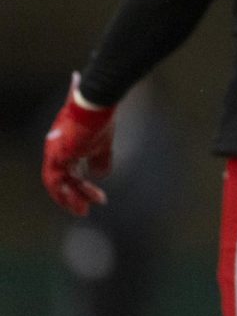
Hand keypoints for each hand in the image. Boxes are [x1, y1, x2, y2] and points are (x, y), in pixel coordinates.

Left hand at [42, 73, 115, 216]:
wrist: (96, 104)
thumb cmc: (99, 118)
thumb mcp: (102, 143)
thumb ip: (100, 160)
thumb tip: (101, 175)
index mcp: (64, 148)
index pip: (66, 172)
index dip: (76, 185)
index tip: (91, 194)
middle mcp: (55, 151)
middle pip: (60, 180)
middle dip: (73, 197)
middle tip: (85, 210)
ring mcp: (54, 153)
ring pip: (58, 184)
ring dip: (71, 199)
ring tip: (84, 211)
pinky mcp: (58, 155)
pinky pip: (58, 181)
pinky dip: (67, 192)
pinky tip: (83, 200)